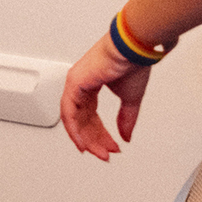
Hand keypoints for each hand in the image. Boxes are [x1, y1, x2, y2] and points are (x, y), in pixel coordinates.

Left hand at [60, 34, 152, 160]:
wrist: (133, 48)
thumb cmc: (132, 62)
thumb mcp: (130, 99)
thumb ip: (126, 118)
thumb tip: (125, 136)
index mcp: (91, 83)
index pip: (91, 115)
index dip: (100, 134)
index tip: (110, 147)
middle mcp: (81, 84)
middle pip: (83, 120)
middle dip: (95, 140)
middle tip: (105, 154)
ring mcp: (76, 83)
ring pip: (75, 119)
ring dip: (87, 139)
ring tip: (99, 152)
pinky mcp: (74, 83)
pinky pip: (69, 112)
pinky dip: (75, 130)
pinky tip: (83, 143)